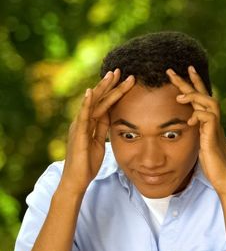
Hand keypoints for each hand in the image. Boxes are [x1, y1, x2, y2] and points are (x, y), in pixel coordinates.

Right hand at [61, 70, 134, 194]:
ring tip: (111, 76)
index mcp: (88, 124)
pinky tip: (90, 92)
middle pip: (98, 99)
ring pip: (93, 104)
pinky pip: (83, 116)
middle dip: (109, 85)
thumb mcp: (99, 142)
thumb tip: (111, 117)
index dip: (113, 91)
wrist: (76, 180)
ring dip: (102, 89)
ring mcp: (79, 127)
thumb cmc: (87, 163)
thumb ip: (102, 129)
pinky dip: (87, 103)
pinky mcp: (79, 134)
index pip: (103, 103)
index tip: (124, 79)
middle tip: (120, 71)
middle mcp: (82, 122)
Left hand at [167, 66, 225, 193]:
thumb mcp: (200, 146)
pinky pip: (208, 118)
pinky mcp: (213, 137)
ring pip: (209, 102)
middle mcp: (214, 122)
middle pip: (203, 94)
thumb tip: (186, 128)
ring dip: (193, 96)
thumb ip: (196, 134)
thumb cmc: (213, 165)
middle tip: (170, 70)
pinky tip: (189, 120)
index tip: (183, 71)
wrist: (225, 179)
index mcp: (209, 123)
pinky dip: (198, 115)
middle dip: (188, 81)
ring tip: (179, 96)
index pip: (201, 97)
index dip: (193, 83)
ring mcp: (215, 128)